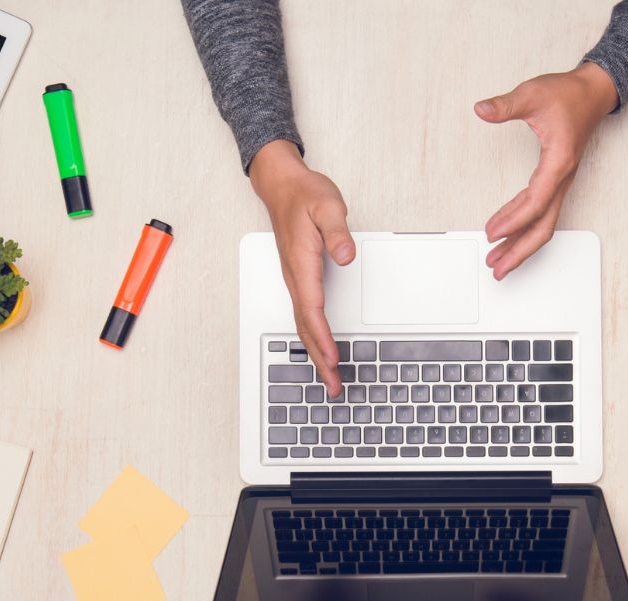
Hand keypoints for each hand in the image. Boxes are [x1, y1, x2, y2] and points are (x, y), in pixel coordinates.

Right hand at [250, 140, 354, 397]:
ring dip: (316, 354)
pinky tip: (321, 350)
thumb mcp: (328, 206)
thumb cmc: (304, 195)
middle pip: (306, 327)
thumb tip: (346, 255)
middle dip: (320, 359)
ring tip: (329, 378)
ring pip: (304, 325)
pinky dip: (313, 338)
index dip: (323, 337)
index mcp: (302, 264)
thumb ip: (337, 231)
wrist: (281, 186)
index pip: (313, 309)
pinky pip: (305, 316)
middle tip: (334, 385)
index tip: (333, 359)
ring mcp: (295, 281)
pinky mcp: (299, 280)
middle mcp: (295, 278)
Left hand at [475, 63, 617, 279]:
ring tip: (497, 260)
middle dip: (520, 251)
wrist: (593, 93)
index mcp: (558, 162)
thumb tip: (482, 110)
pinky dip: (521, 226)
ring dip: (520, 245)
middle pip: (543, 227)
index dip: (512, 221)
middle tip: (496, 268)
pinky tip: (505, 233)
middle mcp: (562, 179)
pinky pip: (539, 211)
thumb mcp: (532, 94)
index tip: (491, 233)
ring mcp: (560, 182)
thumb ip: (506, 105)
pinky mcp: (555, 181)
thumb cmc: (568, 95)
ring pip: (542, 224)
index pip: (535, 202)